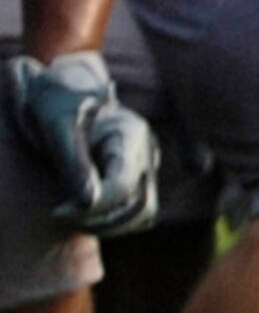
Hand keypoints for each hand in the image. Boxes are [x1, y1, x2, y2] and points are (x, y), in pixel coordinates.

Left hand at [6, 51, 158, 234]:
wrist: (64, 88)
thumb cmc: (58, 102)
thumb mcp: (57, 124)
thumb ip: (72, 161)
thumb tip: (87, 201)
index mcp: (131, 135)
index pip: (123, 186)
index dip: (92, 205)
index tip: (56, 211)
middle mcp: (147, 153)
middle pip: (141, 206)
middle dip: (101, 219)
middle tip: (62, 216)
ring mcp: (146, 166)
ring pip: (144, 215)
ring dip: (108, 224)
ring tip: (70, 216)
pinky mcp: (139, 179)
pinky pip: (137, 214)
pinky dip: (112, 221)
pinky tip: (82, 213)